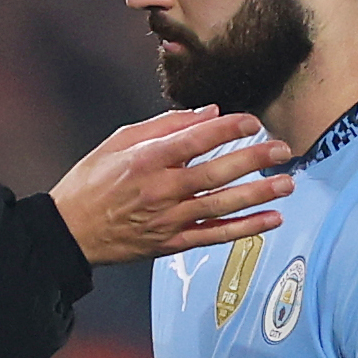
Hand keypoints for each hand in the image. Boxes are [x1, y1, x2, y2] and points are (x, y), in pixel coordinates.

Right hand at [49, 107, 293, 265]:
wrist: (69, 231)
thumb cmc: (92, 181)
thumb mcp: (119, 142)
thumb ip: (164, 126)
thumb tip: (208, 113)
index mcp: (145, 161)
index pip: (194, 141)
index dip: (227, 129)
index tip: (251, 120)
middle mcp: (160, 191)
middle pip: (215, 173)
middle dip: (253, 160)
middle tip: (283, 149)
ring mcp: (168, 220)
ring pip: (221, 206)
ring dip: (258, 195)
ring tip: (287, 184)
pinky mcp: (172, 244)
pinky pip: (215, 236)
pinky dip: (245, 229)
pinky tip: (272, 221)